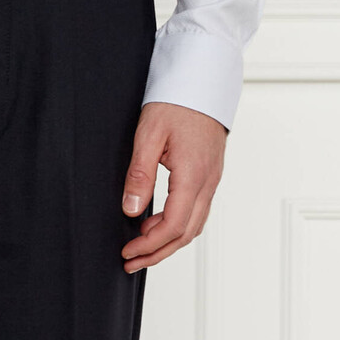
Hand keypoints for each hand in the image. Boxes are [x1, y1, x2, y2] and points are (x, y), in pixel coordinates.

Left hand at [120, 103, 225, 273]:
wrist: (203, 78)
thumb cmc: (177, 101)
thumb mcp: (149, 135)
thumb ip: (140, 175)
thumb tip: (131, 210)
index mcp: (193, 175)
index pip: (173, 225)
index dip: (149, 245)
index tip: (127, 251)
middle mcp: (208, 181)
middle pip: (186, 233)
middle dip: (157, 253)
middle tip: (130, 261)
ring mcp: (212, 179)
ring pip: (194, 225)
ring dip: (168, 242)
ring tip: (141, 248)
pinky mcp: (210, 174)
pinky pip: (196, 211)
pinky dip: (177, 226)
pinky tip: (156, 224)